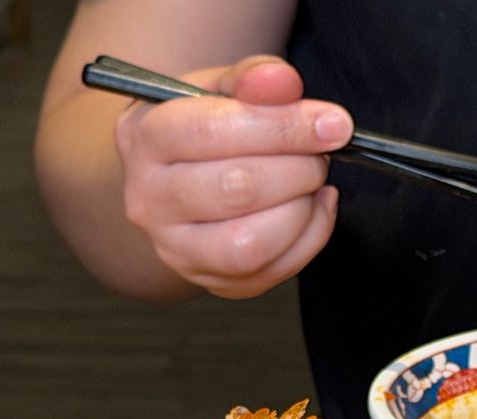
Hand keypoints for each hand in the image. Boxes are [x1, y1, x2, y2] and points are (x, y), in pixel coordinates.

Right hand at [113, 56, 348, 298]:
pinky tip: (313, 206)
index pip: (215, 131)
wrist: (173, 183)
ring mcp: (178, 250)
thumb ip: (251, 79)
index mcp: (144, 139)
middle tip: (319, 152)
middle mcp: (150, 200)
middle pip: (237, 189)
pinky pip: (273, 271)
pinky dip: (311, 237)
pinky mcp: (214, 282)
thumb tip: (283, 82)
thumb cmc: (199, 129)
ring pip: (250, 244)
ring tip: (311, 181)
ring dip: (302, 209)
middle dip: (298, 168)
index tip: (332, 123)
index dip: (284, 127)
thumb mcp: (216, 88)